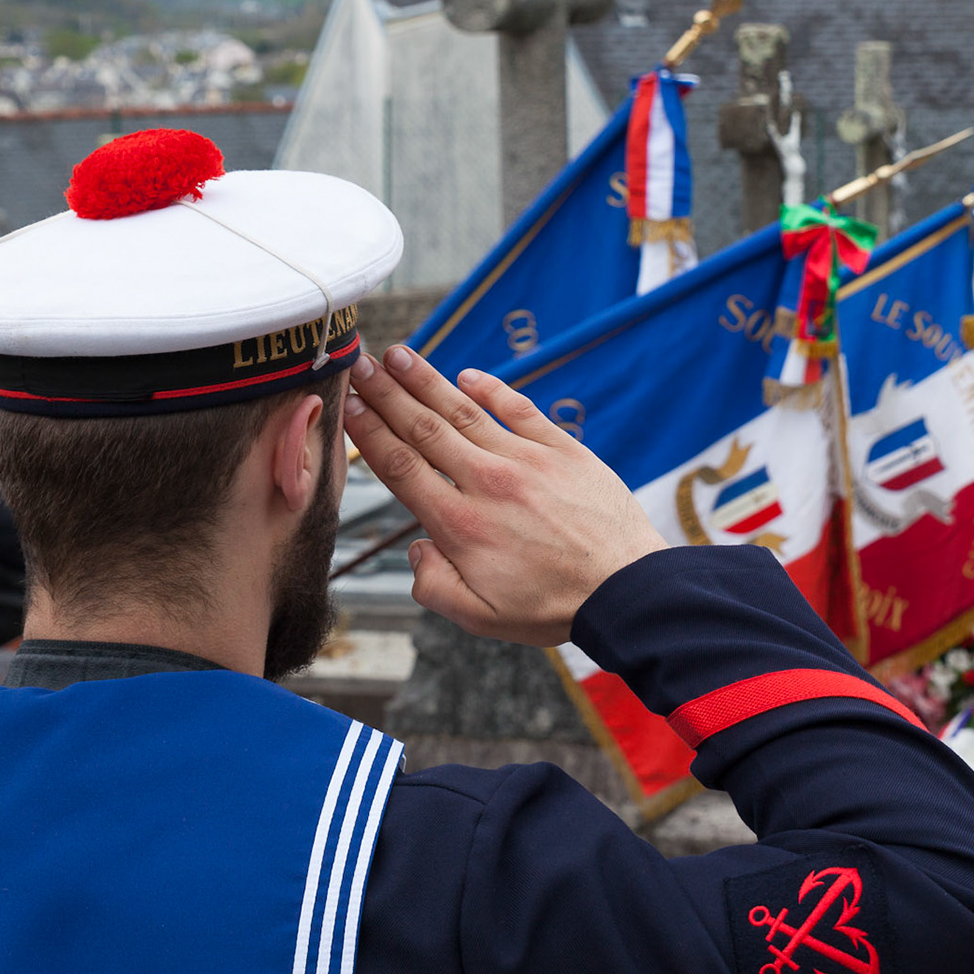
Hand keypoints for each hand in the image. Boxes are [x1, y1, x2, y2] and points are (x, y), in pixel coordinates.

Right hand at [344, 346, 668, 645]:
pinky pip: (520, 409)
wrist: (627, 588)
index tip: (346, 403)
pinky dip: (492, 388)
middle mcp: (486, 482)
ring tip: (397, 354)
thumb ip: (435, 588)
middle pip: (423, 428)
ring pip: (465, 411)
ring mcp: (525, 461)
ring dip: (427, 380)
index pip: (400, 466)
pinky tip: (468, 375)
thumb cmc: (555, 606)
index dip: (368, 432)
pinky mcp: (563, 450)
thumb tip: (415, 551)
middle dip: (384, 392)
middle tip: (357, 361)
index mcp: (460, 524)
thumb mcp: (482, 619)